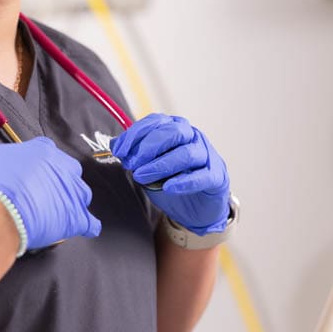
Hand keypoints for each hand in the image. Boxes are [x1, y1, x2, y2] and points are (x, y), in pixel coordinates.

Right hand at [0, 137, 101, 249]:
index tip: (29, 171)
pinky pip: (89, 222)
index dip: (37, 162)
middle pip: (68, 170)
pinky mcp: (75, 217)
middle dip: (58, 179)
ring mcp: (71, 192)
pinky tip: (82, 227)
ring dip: (72, 200)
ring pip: (80, 193)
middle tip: (41, 192)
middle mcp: (62, 168)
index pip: (46, 150)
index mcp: (42, 150)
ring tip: (57, 210)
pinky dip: (86, 225)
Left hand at [110, 113, 230, 235]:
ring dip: (161, 165)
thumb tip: (115, 145)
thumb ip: (135, 156)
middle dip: (148, 147)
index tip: (120, 150)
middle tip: (131, 164)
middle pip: (173, 133)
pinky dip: (184, 181)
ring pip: (186, 154)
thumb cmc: (171, 182)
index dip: (135, 134)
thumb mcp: (148, 167)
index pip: (156, 122)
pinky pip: (201, 176)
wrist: (195, 209)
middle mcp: (193, 137)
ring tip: (142, 177)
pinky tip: (168, 187)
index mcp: (176, 128)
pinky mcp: (216, 176)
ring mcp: (207, 155)